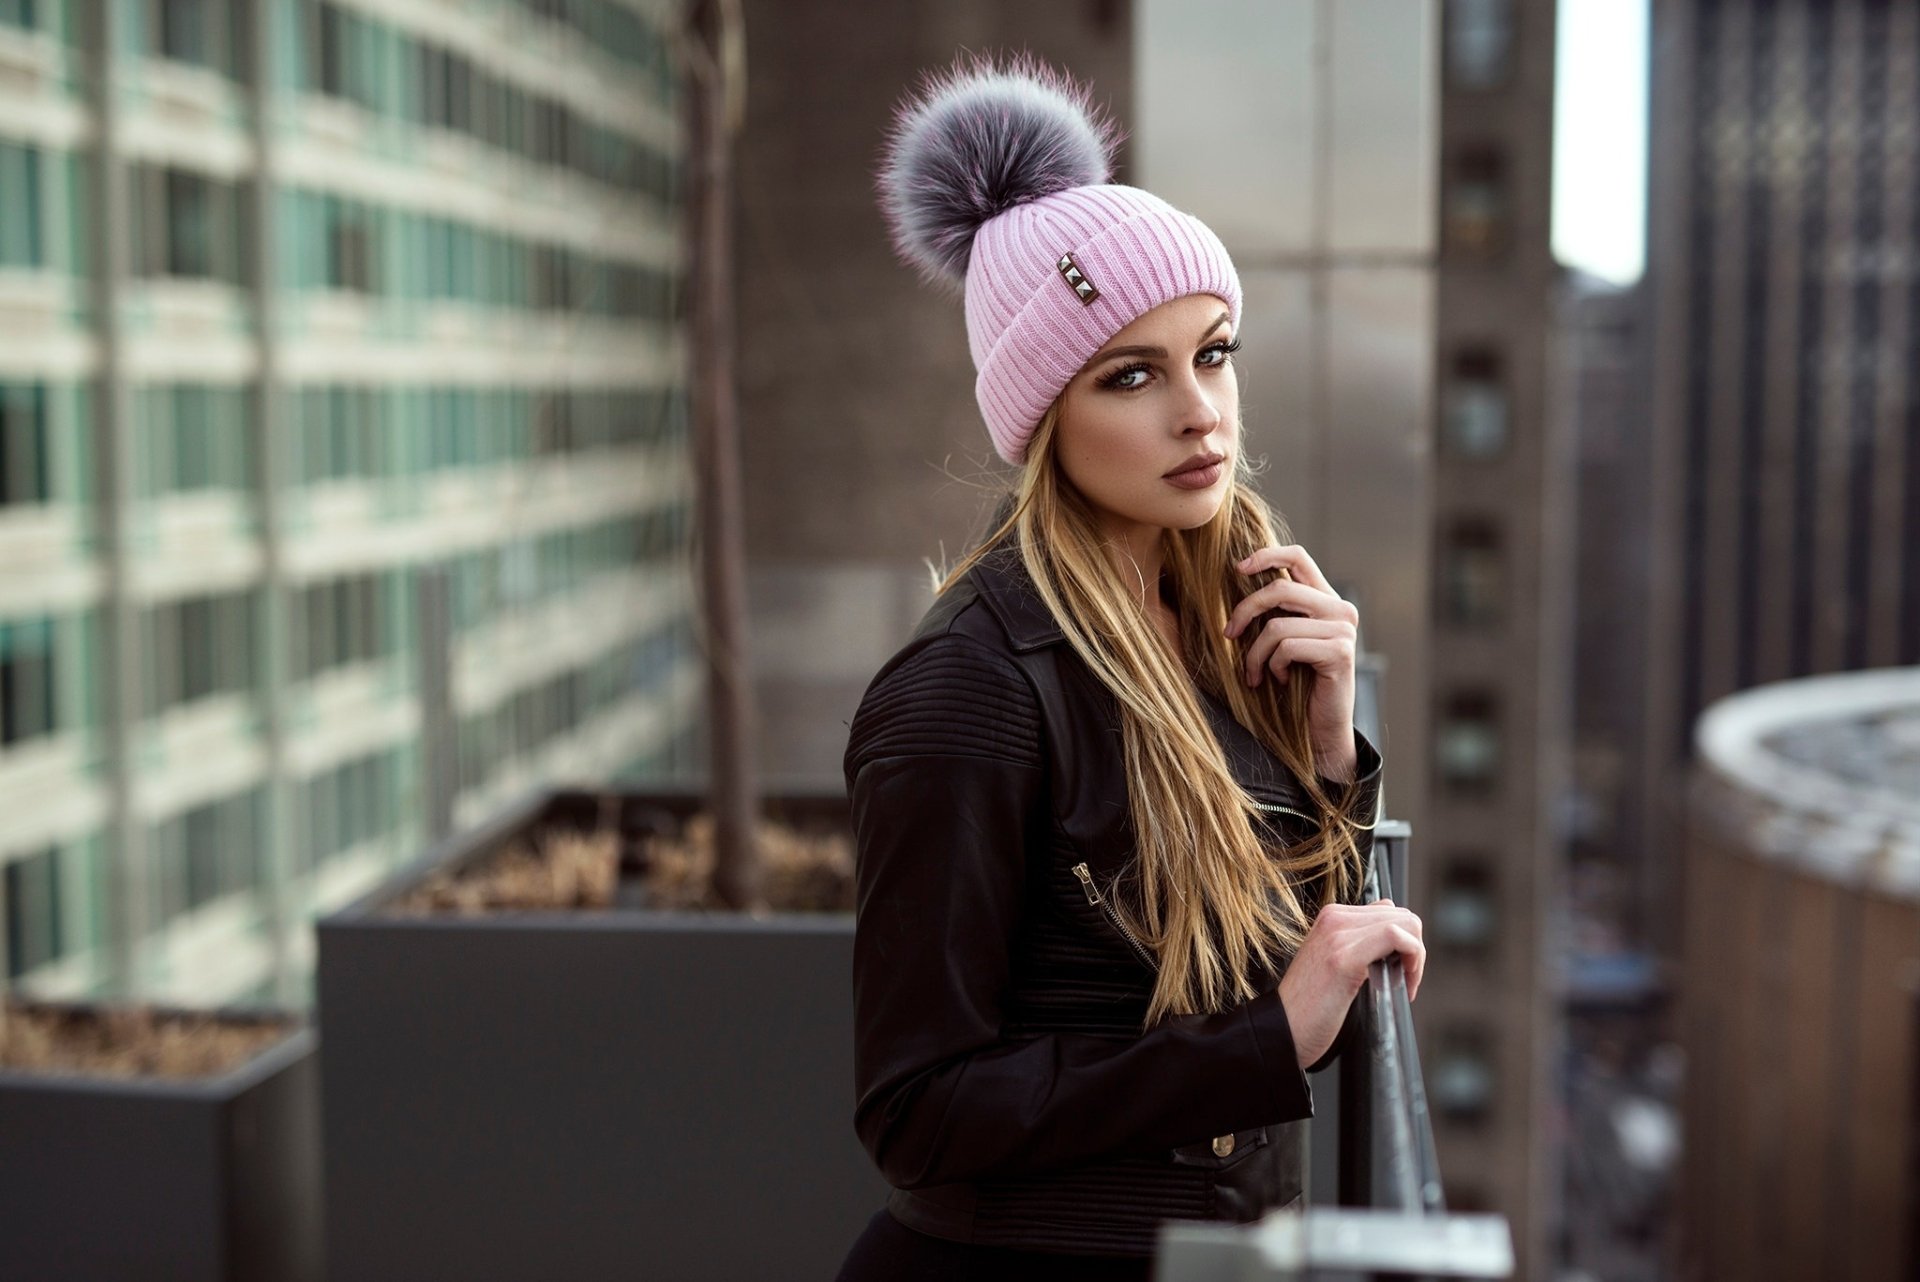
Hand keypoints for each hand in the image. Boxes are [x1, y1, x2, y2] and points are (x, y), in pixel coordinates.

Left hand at [1222, 544, 1358, 779]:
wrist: (1319, 728)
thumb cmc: (1294, 685)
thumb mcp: (1282, 640)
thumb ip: (1274, 611)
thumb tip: (1237, 577)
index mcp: (1326, 600)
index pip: (1298, 557)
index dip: (1266, 555)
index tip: (1238, 568)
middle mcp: (1340, 609)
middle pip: (1279, 589)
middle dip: (1244, 611)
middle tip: (1229, 635)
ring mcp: (1344, 630)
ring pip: (1277, 625)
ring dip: (1255, 654)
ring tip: (1257, 673)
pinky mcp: (1340, 652)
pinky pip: (1287, 648)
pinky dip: (1271, 667)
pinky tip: (1278, 680)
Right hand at [1277, 898, 1424, 1068]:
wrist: (1282, 1030)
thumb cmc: (1308, 1006)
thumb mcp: (1334, 964)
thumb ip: (1359, 945)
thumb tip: (1395, 943)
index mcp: (1331, 918)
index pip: (1388, 910)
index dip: (1406, 941)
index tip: (1402, 970)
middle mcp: (1334, 919)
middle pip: (1402, 916)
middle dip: (1415, 948)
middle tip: (1406, 979)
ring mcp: (1337, 935)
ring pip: (1404, 923)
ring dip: (1416, 956)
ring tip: (1405, 982)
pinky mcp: (1344, 957)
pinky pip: (1395, 938)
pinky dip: (1412, 960)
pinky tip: (1404, 984)